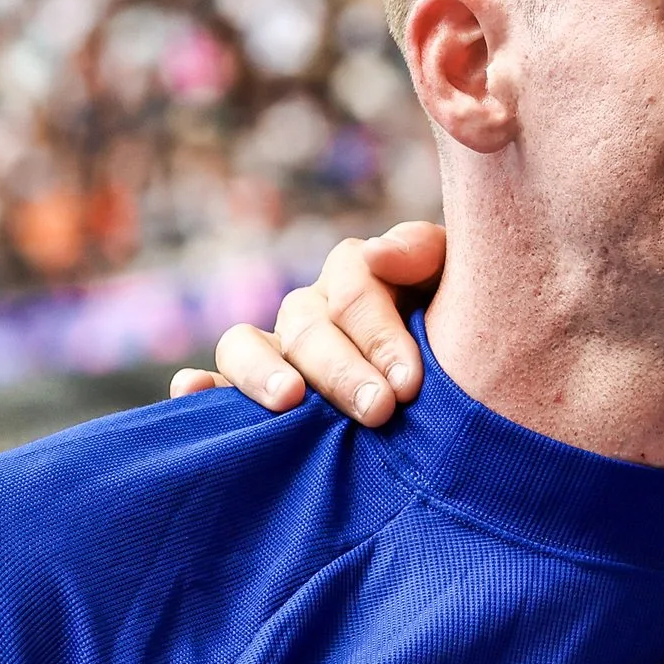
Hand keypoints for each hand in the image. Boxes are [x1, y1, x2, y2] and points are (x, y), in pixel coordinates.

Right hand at [168, 222, 445, 425]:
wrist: (472, 375)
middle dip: (341, 370)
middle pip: (304, 324)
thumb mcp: (460, 279)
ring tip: (289, 400)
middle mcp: (311, 311)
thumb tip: (375, 255)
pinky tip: (190, 393)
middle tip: (378, 410)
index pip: (351, 288)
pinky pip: (215, 383)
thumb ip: (425, 253)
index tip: (409, 382)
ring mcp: (276, 351)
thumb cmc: (465, 325)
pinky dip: (199, 387)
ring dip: (262, 371)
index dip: (379, 332)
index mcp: (357, 277)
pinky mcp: (254, 394)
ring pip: (245, 344)